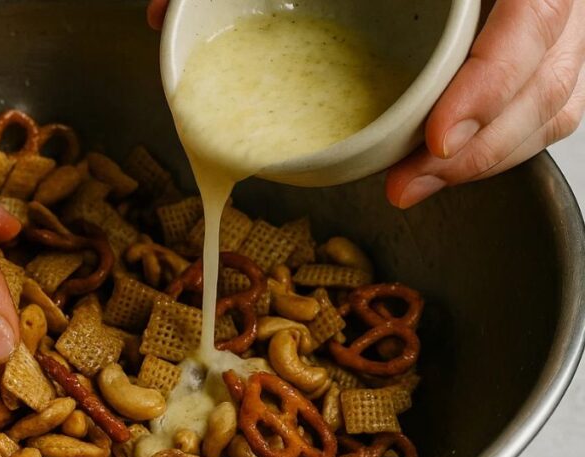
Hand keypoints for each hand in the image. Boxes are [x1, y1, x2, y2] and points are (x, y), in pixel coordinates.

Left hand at [145, 0, 584, 207]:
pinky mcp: (532, 48)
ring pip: (555, 97)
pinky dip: (496, 143)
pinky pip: (543, 101)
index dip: (495, 82)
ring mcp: (543, 21)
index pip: (537, 15)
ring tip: (417, 187)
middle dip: (485, 144)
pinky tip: (440, 167)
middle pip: (551, 73)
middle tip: (412, 184)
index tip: (436, 140)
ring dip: (489, 157)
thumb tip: (162, 14)